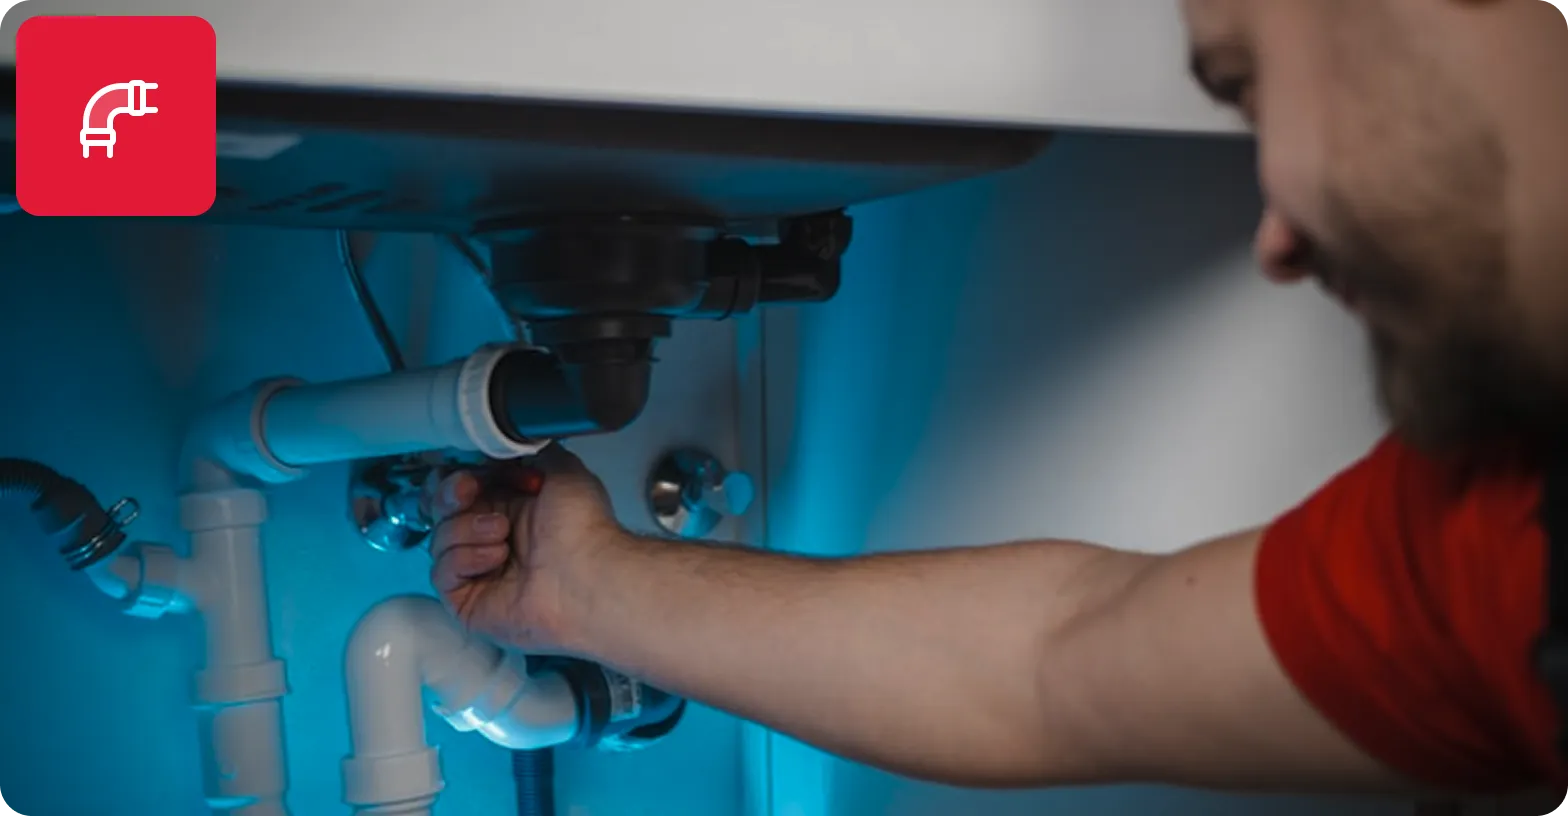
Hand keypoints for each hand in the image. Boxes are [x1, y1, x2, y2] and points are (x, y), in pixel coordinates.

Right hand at [424, 443, 622, 650]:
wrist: (587, 573)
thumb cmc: (581, 528)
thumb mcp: (563, 471)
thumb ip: (534, 451)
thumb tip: (514, 440)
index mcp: (509, 508)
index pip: (459, 490)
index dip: (455, 478)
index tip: (468, 473)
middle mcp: (491, 538)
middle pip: (441, 512)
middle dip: (449, 495)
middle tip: (468, 491)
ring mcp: (478, 571)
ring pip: (439, 540)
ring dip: (467, 529)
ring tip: (502, 533)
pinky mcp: (468, 600)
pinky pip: (441, 574)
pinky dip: (465, 559)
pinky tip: (496, 558)